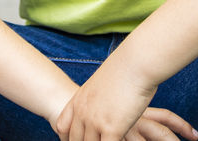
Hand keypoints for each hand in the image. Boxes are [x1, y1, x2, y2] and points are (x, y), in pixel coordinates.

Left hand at [53, 65, 196, 140]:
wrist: (136, 63)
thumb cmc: (126, 69)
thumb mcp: (103, 81)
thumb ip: (98, 95)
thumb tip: (104, 99)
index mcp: (79, 99)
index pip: (62, 125)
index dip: (67, 136)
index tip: (74, 139)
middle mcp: (83, 112)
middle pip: (75, 139)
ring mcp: (95, 121)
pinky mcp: (111, 128)